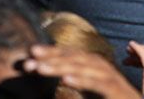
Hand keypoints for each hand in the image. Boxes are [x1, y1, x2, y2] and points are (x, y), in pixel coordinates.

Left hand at [22, 45, 143, 98]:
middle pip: (74, 57)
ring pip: (82, 67)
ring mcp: (109, 77)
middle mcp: (102, 68)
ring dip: (60, 66)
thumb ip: (77, 82)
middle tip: (28, 59)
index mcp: (94, 66)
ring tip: (40, 68)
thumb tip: (59, 76)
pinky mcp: (115, 89)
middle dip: (50, 57)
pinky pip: (97, 83)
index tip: (30, 52)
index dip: (51, 52)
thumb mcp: (91, 91)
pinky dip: (82, 80)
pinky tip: (66, 79)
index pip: (70, 55)